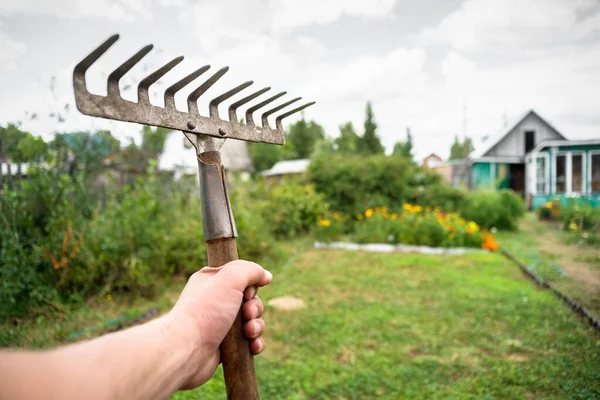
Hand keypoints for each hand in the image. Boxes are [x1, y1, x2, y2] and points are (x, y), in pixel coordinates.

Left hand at [169, 260, 272, 388]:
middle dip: (255, 308)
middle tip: (247, 314)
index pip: (241, 276)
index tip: (246, 292)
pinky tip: (253, 346)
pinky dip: (254, 343)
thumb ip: (251, 270)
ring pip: (252, 321)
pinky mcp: (225, 345)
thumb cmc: (206, 311)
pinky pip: (248, 342)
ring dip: (257, 327)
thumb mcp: (231, 278)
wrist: (187, 349)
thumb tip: (266, 276)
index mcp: (212, 281)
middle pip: (250, 300)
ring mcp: (220, 324)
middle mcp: (216, 301)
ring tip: (248, 333)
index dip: (250, 285)